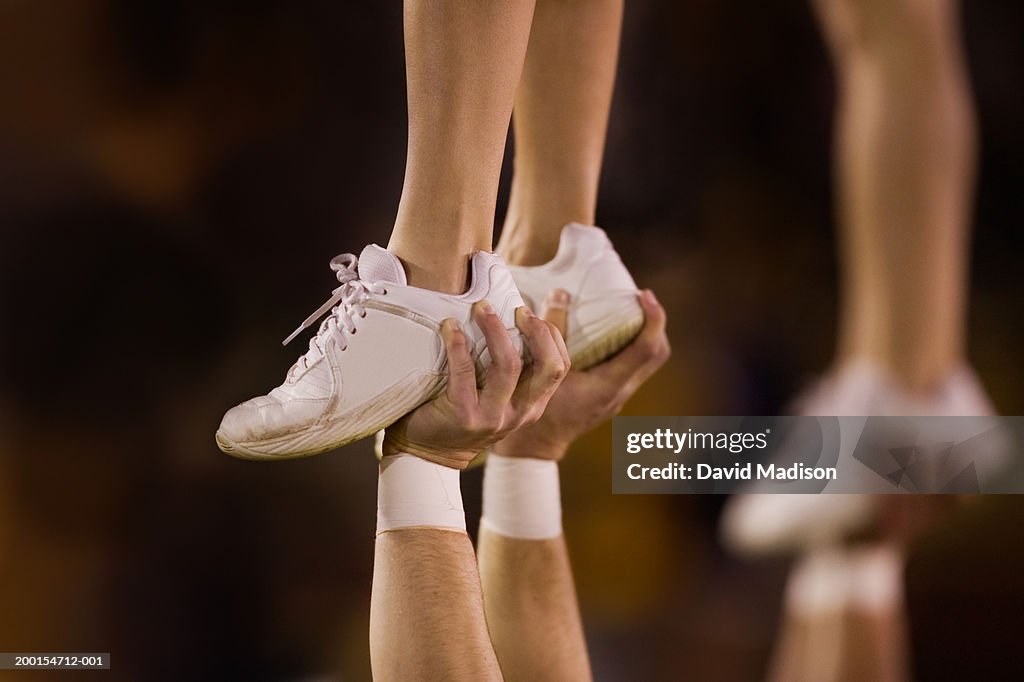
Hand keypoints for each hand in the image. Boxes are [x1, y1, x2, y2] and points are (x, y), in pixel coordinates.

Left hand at [382, 301, 569, 468]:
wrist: (428, 453)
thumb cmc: (462, 412)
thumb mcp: (498, 398)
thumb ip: (511, 372)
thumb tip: (512, 318)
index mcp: (533, 406)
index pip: (560, 366)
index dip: (550, 334)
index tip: (528, 313)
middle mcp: (519, 413)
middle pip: (547, 366)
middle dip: (536, 331)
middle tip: (516, 309)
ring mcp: (493, 417)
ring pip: (508, 366)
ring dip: (495, 329)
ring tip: (481, 308)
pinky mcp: (464, 417)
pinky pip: (465, 372)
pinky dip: (458, 344)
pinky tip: (450, 327)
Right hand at [493, 289, 669, 460]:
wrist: (536, 446)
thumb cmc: (536, 409)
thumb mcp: (542, 369)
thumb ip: (552, 332)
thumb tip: (560, 294)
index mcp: (609, 385)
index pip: (647, 349)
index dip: (653, 318)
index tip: (644, 294)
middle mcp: (620, 392)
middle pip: (657, 354)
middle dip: (654, 324)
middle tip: (639, 300)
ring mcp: (618, 396)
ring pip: (648, 362)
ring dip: (645, 335)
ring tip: (628, 312)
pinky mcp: (611, 396)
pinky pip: (633, 367)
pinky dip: (631, 346)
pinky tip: (611, 334)